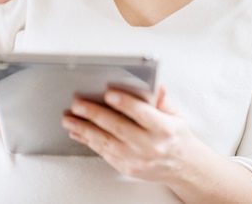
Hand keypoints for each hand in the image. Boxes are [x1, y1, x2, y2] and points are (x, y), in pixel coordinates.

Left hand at [61, 86, 193, 183]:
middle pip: (119, 128)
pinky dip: (88, 141)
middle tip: (78, 105)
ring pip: (107, 142)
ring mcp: (137, 159)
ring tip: (69, 119)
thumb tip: (155, 84)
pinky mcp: (127, 167)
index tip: (109, 93)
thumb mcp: (175, 114)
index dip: (126, 103)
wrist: (182, 167)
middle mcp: (150, 146)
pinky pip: (104, 152)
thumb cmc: (175, 137)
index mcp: (164, 129)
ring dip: (85, 129)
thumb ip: (161, 99)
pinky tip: (77, 132)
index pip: (143, 114)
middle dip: (95, 115)